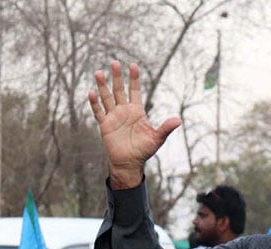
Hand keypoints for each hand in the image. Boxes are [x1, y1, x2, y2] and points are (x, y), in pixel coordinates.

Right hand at [88, 61, 181, 189]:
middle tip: (114, 62)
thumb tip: (179, 120)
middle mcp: (124, 111)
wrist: (129, 164)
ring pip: (107, 98)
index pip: (134, 91)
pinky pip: (99, 112)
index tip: (133, 65)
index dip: (134, 79)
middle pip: (119, 90)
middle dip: (117, 77)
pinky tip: (92, 93)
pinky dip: (94, 103)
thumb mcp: (157, 139)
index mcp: (137, 111)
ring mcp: (113, 117)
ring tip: (99, 73)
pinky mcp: (105, 125)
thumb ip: (165, 128)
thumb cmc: (144, 151)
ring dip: (103, 86)